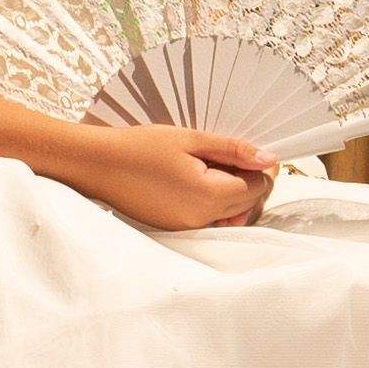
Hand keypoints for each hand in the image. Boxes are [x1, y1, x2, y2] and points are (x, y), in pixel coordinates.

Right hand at [41, 123, 276, 233]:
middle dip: (246, 180)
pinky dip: (210, 201)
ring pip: (229, 213)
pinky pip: (207, 218)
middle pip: (247, 204)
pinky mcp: (174, 228)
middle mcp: (202, 219)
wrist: (99, 164)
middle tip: (226, 153)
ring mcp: (187, 227)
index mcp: (210, 195)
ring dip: (230, 192)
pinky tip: (192, 180)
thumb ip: (234, 150)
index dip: (260, 168)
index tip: (246, 150)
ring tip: (208, 166)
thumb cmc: (141, 146)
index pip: (258, 188)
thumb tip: (269, 159)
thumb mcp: (191, 139)